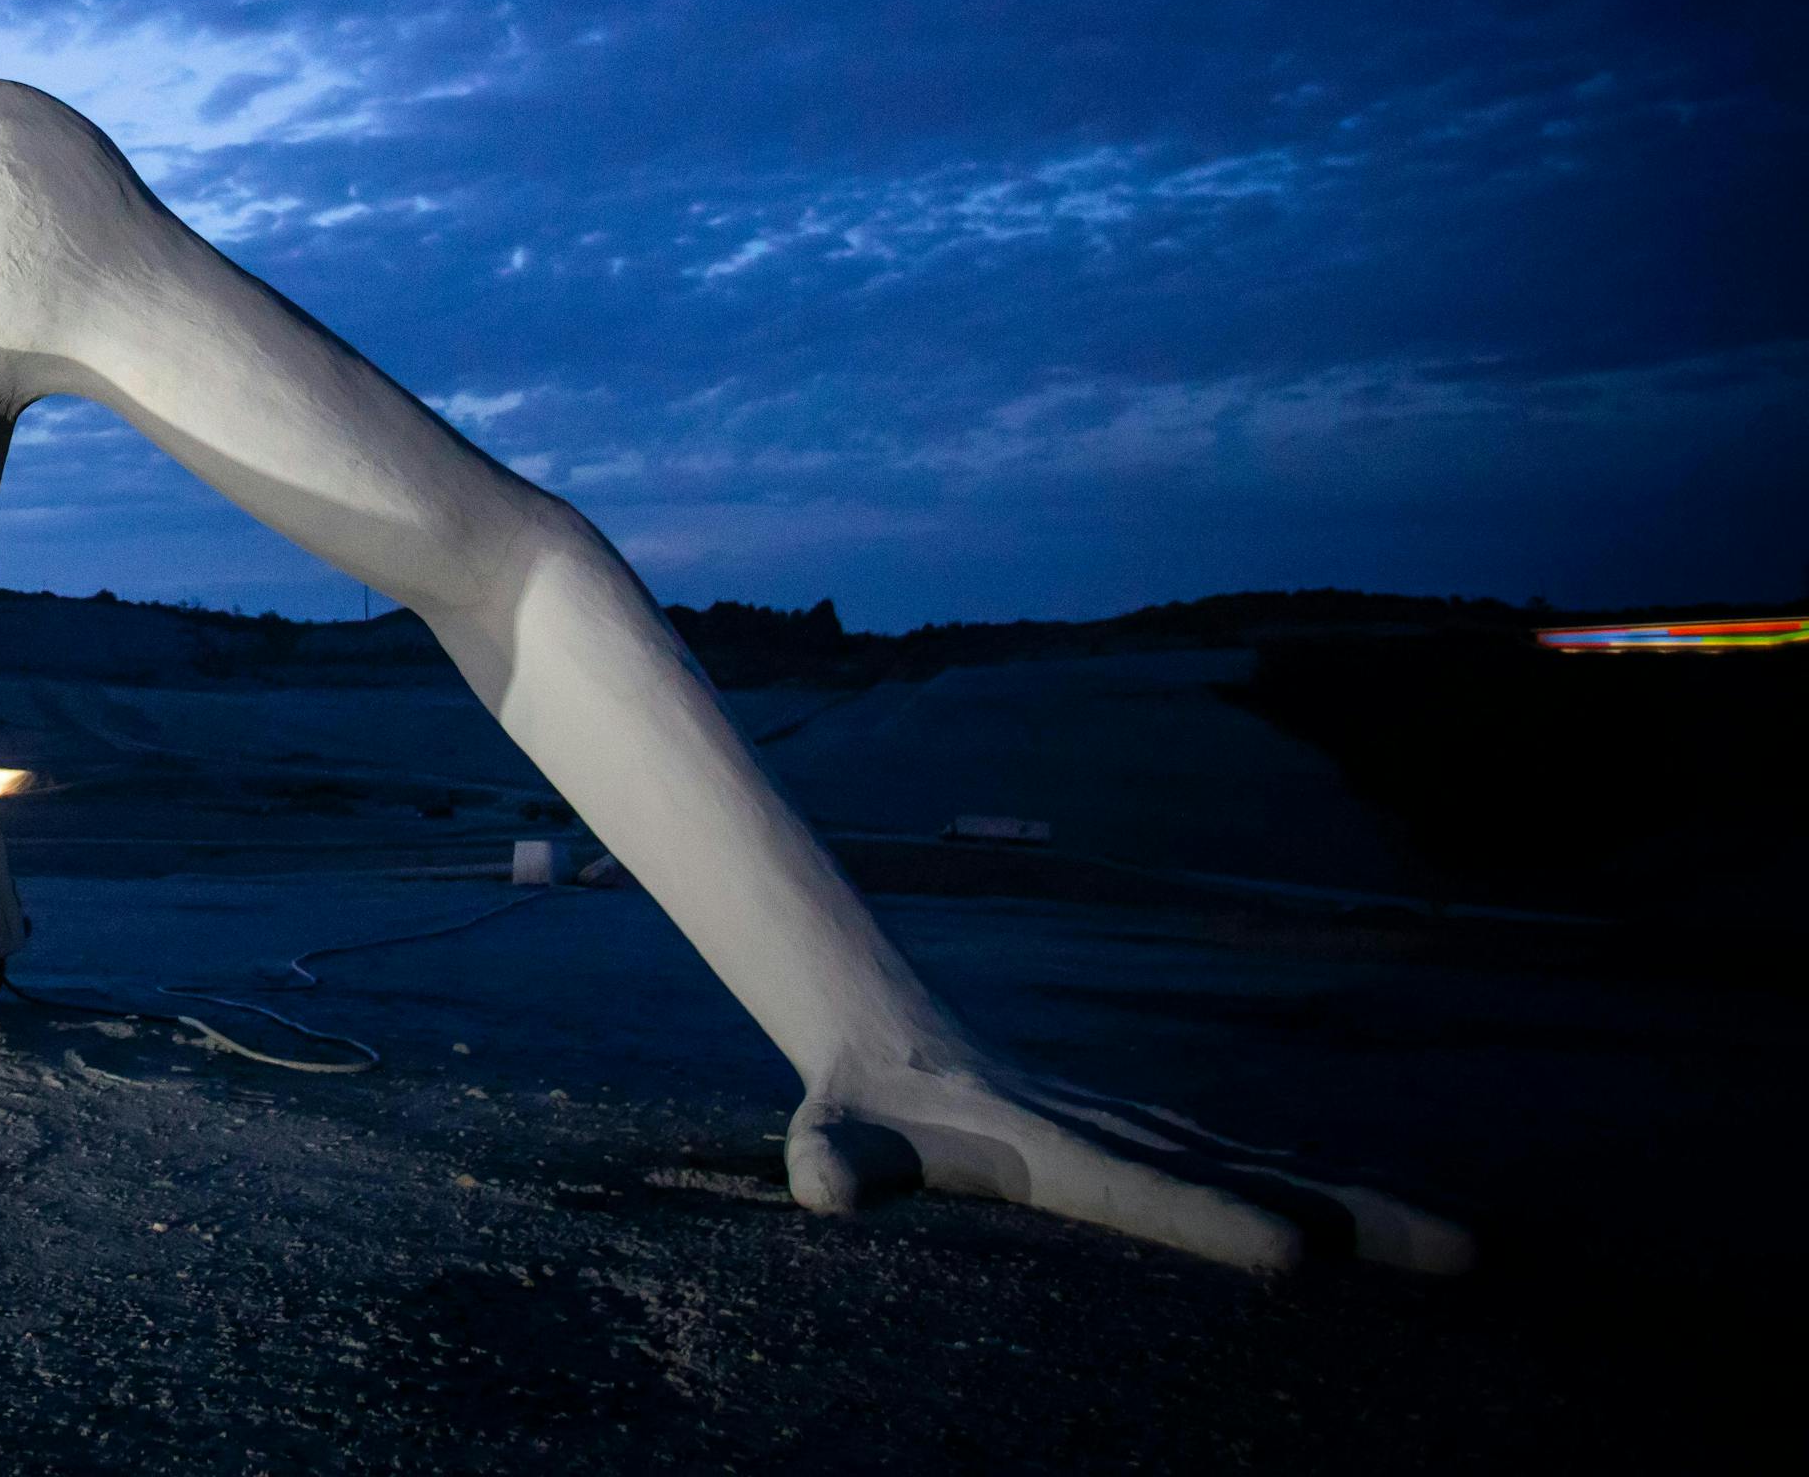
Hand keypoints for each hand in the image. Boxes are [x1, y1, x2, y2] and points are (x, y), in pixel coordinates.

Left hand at [786, 1047, 1471, 1274]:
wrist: (888, 1033)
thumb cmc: (862, 1111)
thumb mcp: (833, 1141)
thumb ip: (834, 1165)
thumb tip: (821, 1189)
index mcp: (1048, 1147)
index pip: (1141, 1191)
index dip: (1215, 1221)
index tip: (1297, 1254)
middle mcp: (1114, 1132)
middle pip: (1248, 1176)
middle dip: (1355, 1216)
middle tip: (1464, 1252)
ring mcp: (1143, 1130)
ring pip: (1270, 1167)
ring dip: (1368, 1207)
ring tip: (1466, 1247)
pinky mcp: (1154, 1137)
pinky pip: (1255, 1164)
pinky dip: (1328, 1187)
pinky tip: (1386, 1216)